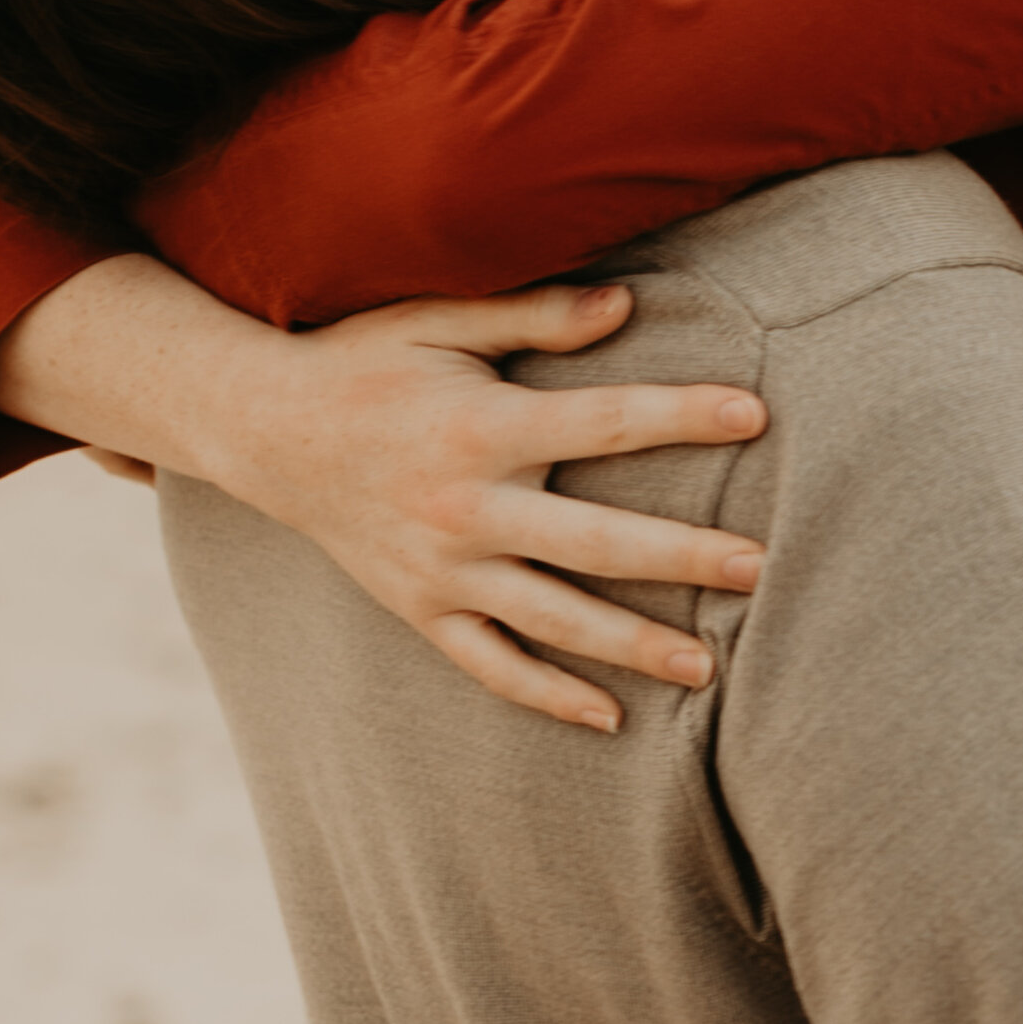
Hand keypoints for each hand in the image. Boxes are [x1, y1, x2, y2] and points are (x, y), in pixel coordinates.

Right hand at [200, 281, 766, 733]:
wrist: (264, 431)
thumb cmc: (365, 359)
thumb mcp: (439, 318)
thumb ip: (535, 314)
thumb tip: (627, 305)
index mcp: (479, 427)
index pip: (604, 423)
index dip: (683, 416)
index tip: (756, 413)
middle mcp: (464, 508)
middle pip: (593, 541)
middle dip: (680, 556)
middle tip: (759, 568)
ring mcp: (441, 570)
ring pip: (552, 620)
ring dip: (632, 645)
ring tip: (709, 665)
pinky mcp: (421, 610)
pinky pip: (491, 665)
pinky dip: (548, 696)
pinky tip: (611, 718)